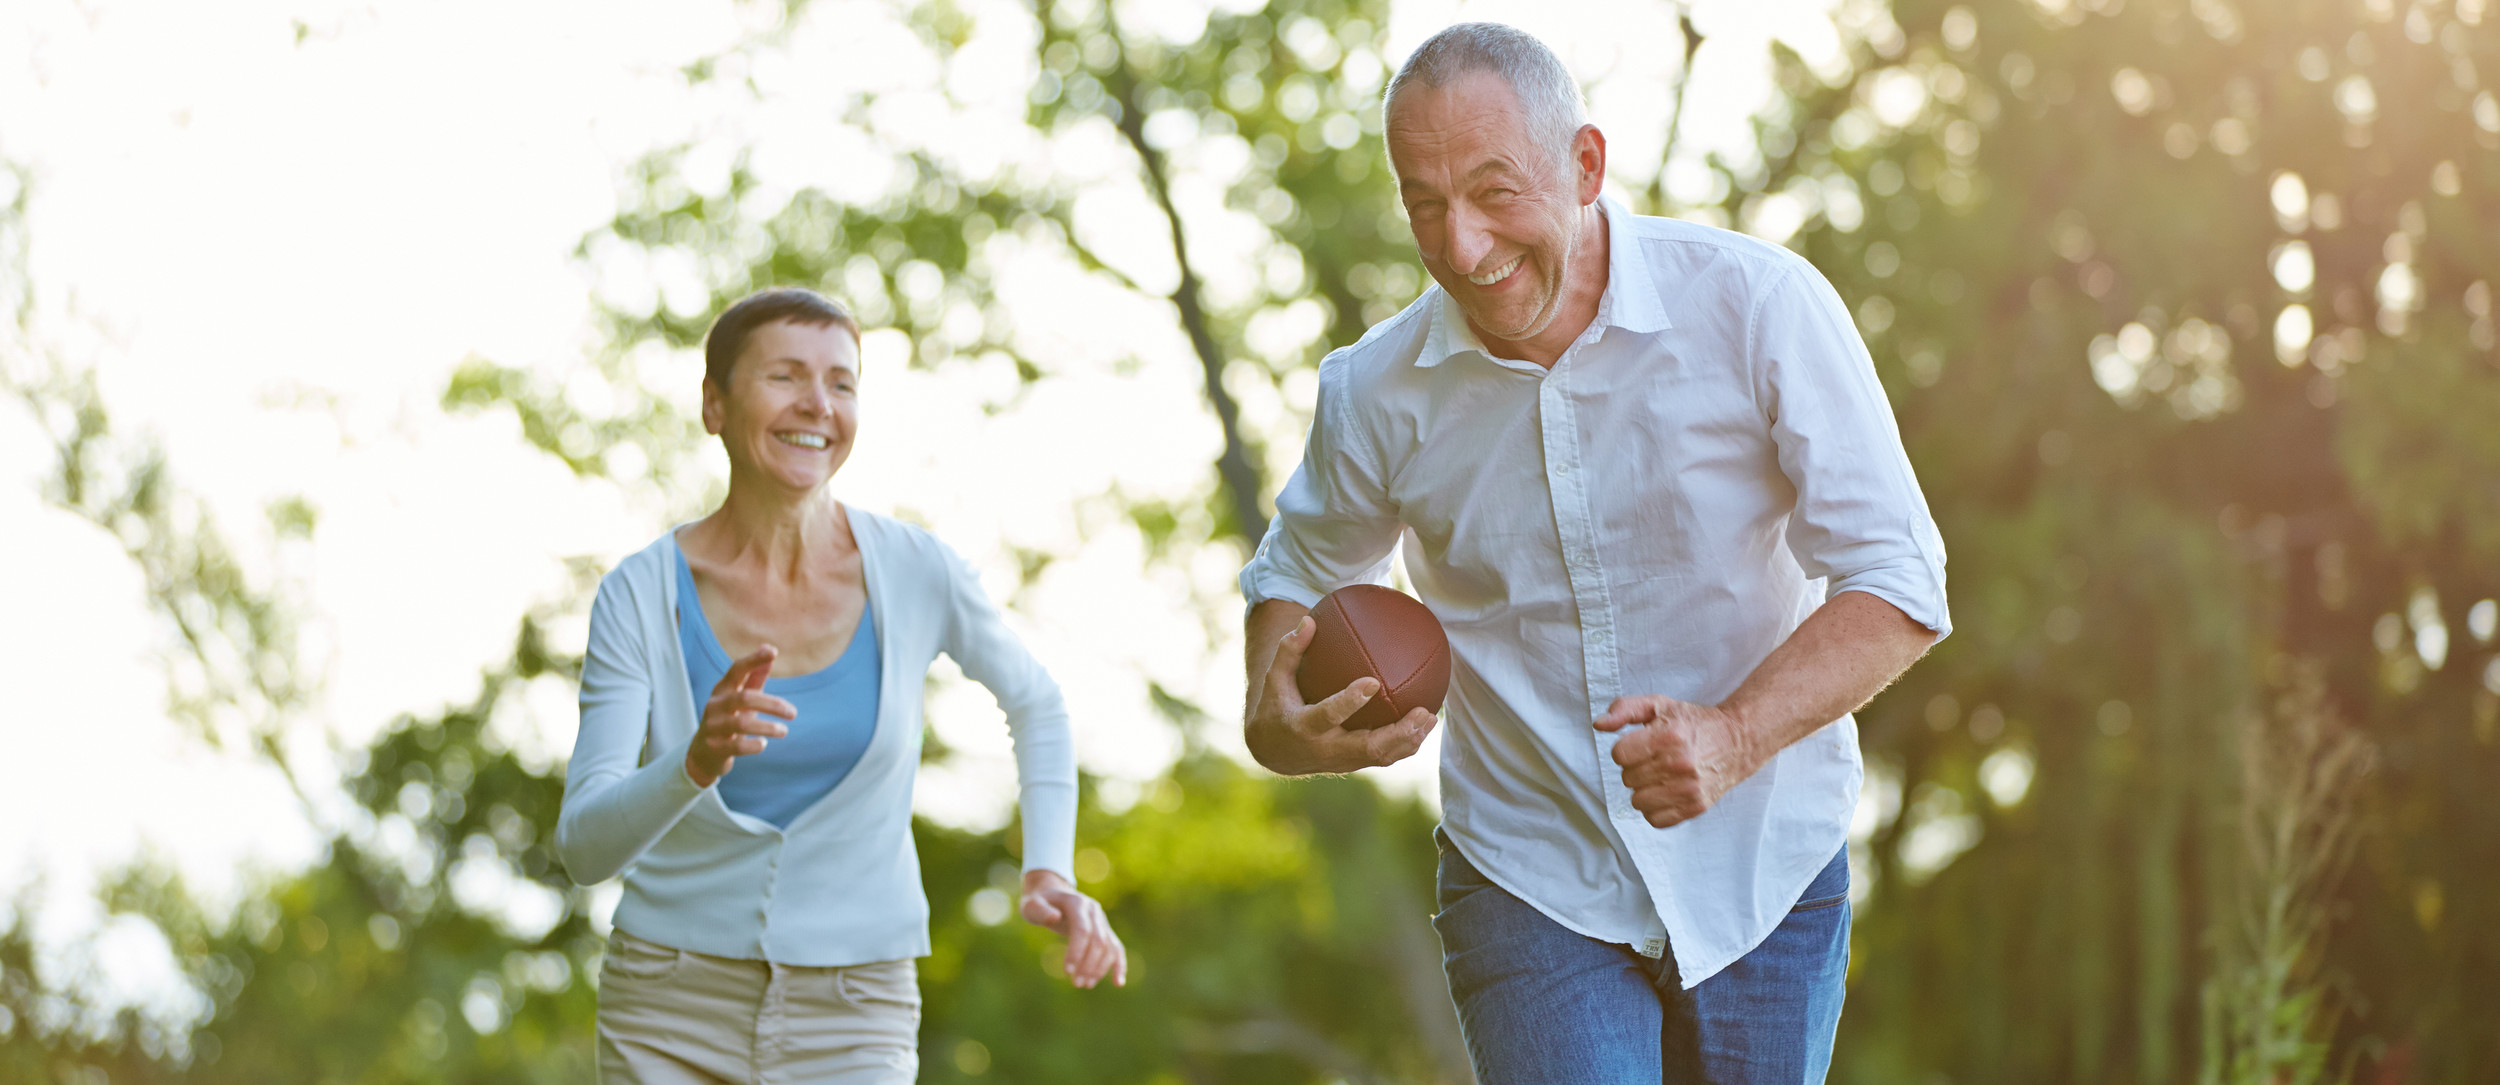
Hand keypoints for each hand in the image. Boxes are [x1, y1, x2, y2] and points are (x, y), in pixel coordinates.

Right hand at [684, 646, 792, 788]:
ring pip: (742, 723)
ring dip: (768, 727)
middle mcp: (715, 705)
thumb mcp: (740, 697)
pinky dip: (753, 745)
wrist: (703, 754)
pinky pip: (737, 746)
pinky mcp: (715, 748)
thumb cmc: (728, 719)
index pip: (737, 669)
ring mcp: (713, 726)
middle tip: (793, 713)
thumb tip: (769, 647)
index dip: (753, 660)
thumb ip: (755, 676)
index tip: (773, 651)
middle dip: (773, 704)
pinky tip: (763, 744)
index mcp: (723, 689)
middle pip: (745, 698)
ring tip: (784, 731)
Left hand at [1019, 869, 1125, 988]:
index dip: (1077, 951)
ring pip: (1109, 946)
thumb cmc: (1038, 902)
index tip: (1068, 972)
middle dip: (1089, 964)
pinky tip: (1118, 983)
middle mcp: (1094, 911)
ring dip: (1100, 968)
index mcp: (1077, 903)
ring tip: (1086, 985)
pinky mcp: (1104, 930)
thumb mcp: (1031, 904)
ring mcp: (1101, 920)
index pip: (1083, 930)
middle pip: (1099, 941)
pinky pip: (1116, 948)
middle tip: (1076, 984)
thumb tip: (1054, 917)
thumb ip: (1040, 910)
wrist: (1052, 893)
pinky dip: (1119, 965)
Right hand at [1246, 616, 1438, 775]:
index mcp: (1305, 727)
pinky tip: (1425, 724)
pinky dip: (1406, 743)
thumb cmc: (1277, 707)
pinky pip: (1384, 756)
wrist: (1275, 752)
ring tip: (1431, 718)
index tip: (1373, 682)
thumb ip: (1289, 651)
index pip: (1330, 714)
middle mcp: (1326, 749)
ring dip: (1409, 740)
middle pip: (1367, 747)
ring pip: (1381, 756)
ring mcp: (1343, 761)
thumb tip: (1309, 620)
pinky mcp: (1354, 764)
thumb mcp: (1274, 679)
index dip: (1351, 701)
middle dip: (1398, 732)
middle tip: (1422, 712)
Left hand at [1594, 695, 1761, 828]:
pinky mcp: (1696, 808)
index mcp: (1668, 737)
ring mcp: (1689, 789)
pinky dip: (1656, 808)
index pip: (1619, 755)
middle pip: (1627, 778)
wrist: (1736, 741)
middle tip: (1655, 759)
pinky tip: (1666, 792)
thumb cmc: (1693, 722)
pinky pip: (1655, 820)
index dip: (1626, 749)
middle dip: (1636, 768)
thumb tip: (1599, 724)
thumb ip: (1625, 709)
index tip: (1641, 744)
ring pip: (1637, 801)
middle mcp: (1679, 765)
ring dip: (1644, 789)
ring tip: (1661, 775)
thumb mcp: (1658, 705)